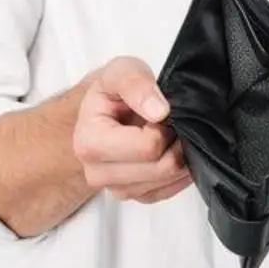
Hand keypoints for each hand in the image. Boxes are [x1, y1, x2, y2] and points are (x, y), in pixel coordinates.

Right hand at [73, 56, 191, 203]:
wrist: (104, 111)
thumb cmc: (111, 93)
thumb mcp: (120, 71)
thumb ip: (136, 83)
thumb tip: (159, 111)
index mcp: (90, 143)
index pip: (149, 147)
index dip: (165, 127)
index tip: (160, 112)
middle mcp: (98, 173)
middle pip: (161, 168)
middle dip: (175, 143)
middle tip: (170, 123)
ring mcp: (117, 189)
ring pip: (168, 181)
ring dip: (178, 156)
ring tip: (168, 134)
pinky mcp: (135, 196)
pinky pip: (170, 191)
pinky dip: (178, 172)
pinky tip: (171, 150)